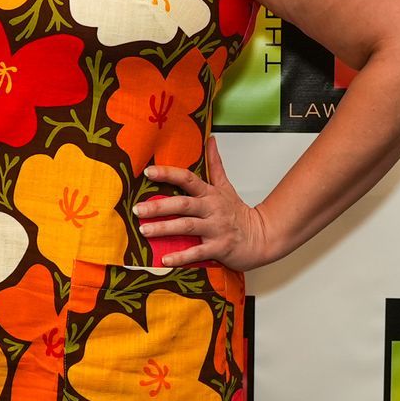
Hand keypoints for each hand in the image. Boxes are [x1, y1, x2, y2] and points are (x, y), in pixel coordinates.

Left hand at [136, 143, 272, 271]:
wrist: (262, 237)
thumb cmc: (237, 213)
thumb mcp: (226, 187)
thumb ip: (215, 165)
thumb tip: (210, 140)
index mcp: (210, 194)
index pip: (188, 179)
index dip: (169, 174)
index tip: (149, 172)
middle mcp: (212, 209)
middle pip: (184, 204)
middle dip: (160, 206)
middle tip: (138, 209)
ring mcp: (215, 228)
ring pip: (188, 226)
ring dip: (165, 229)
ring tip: (144, 230)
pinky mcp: (219, 248)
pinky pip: (197, 252)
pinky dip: (181, 257)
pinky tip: (165, 260)